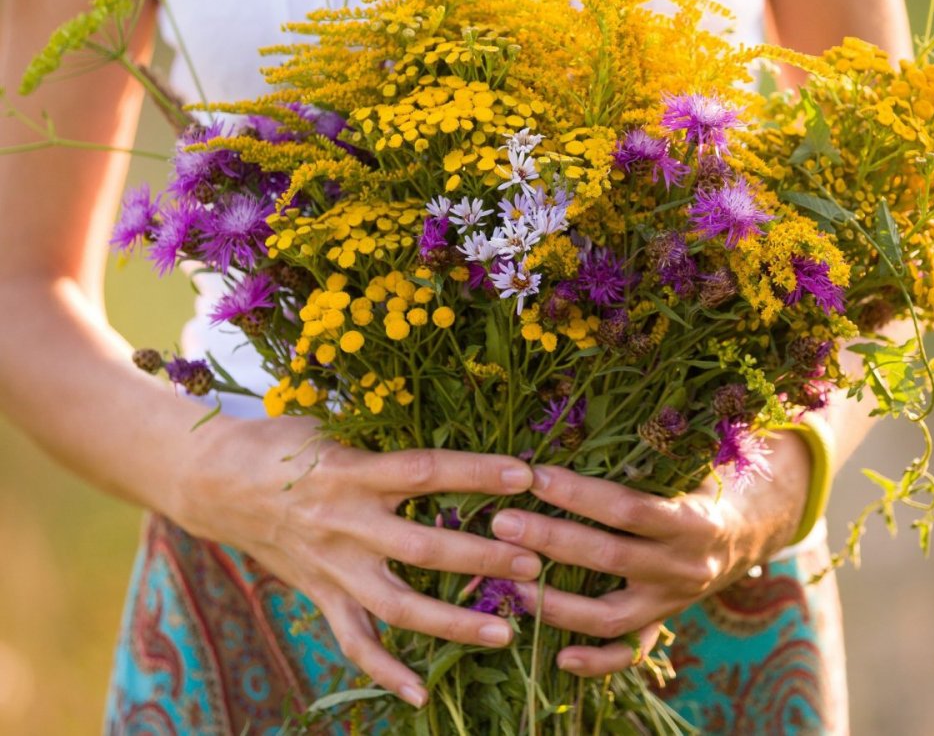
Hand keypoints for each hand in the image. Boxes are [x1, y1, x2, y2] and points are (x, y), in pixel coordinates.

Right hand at [176, 415, 541, 706]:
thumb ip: (382, 442)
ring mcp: (330, 567)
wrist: (212, 481)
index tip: (525, 475)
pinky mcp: (317, 594)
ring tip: (506, 631)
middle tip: (534, 560)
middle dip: (482, 555)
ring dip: (452, 621)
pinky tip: (422, 692)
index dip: (476, 473)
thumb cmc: (281, 442)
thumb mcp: (330, 428)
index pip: (424, 472)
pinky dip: (385, 671)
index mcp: (349, 472)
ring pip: (397, 604)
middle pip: (422, 546)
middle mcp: (343, 523)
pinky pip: (352, 642)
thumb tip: (447, 438)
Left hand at [489, 431, 811, 676]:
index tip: (533, 475)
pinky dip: (595, 660)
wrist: (754, 528)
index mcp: (691, 519)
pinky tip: (556, 656)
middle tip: (500, 521)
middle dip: (550, 540)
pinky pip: (629, 653)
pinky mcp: (663, 623)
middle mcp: (683, 565)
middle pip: (608, 558)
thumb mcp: (696, 457)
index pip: (627, 508)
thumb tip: (591, 407)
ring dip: (556, 603)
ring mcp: (672, 602)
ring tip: (509, 582)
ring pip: (611, 615)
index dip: (578, 494)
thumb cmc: (710, 478)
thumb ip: (654, 444)